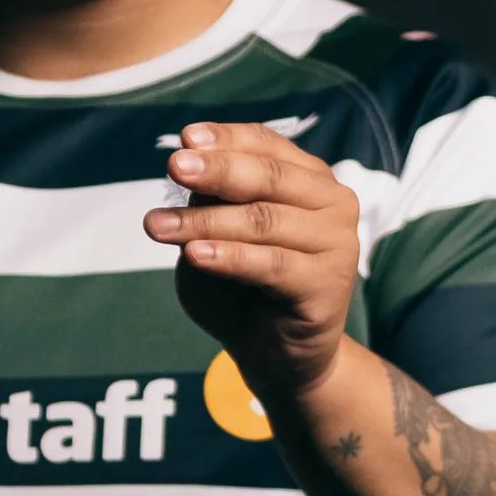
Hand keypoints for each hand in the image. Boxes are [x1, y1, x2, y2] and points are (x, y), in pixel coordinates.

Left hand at [143, 122, 362, 405]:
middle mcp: (332, 203)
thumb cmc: (242, 289)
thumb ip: (211, 202)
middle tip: (174, 166)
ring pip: (264, 221)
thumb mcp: (216, 235)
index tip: (185, 138)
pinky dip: (230, 258)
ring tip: (158, 225)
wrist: (277, 358)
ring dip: (206, 220)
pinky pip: (273, 265)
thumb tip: (191, 168)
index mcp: (309, 179)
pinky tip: (195, 255)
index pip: (266, 145)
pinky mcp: (328, 286)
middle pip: (269, 177)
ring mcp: (337, 244)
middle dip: (217, 169)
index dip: (226, 139)